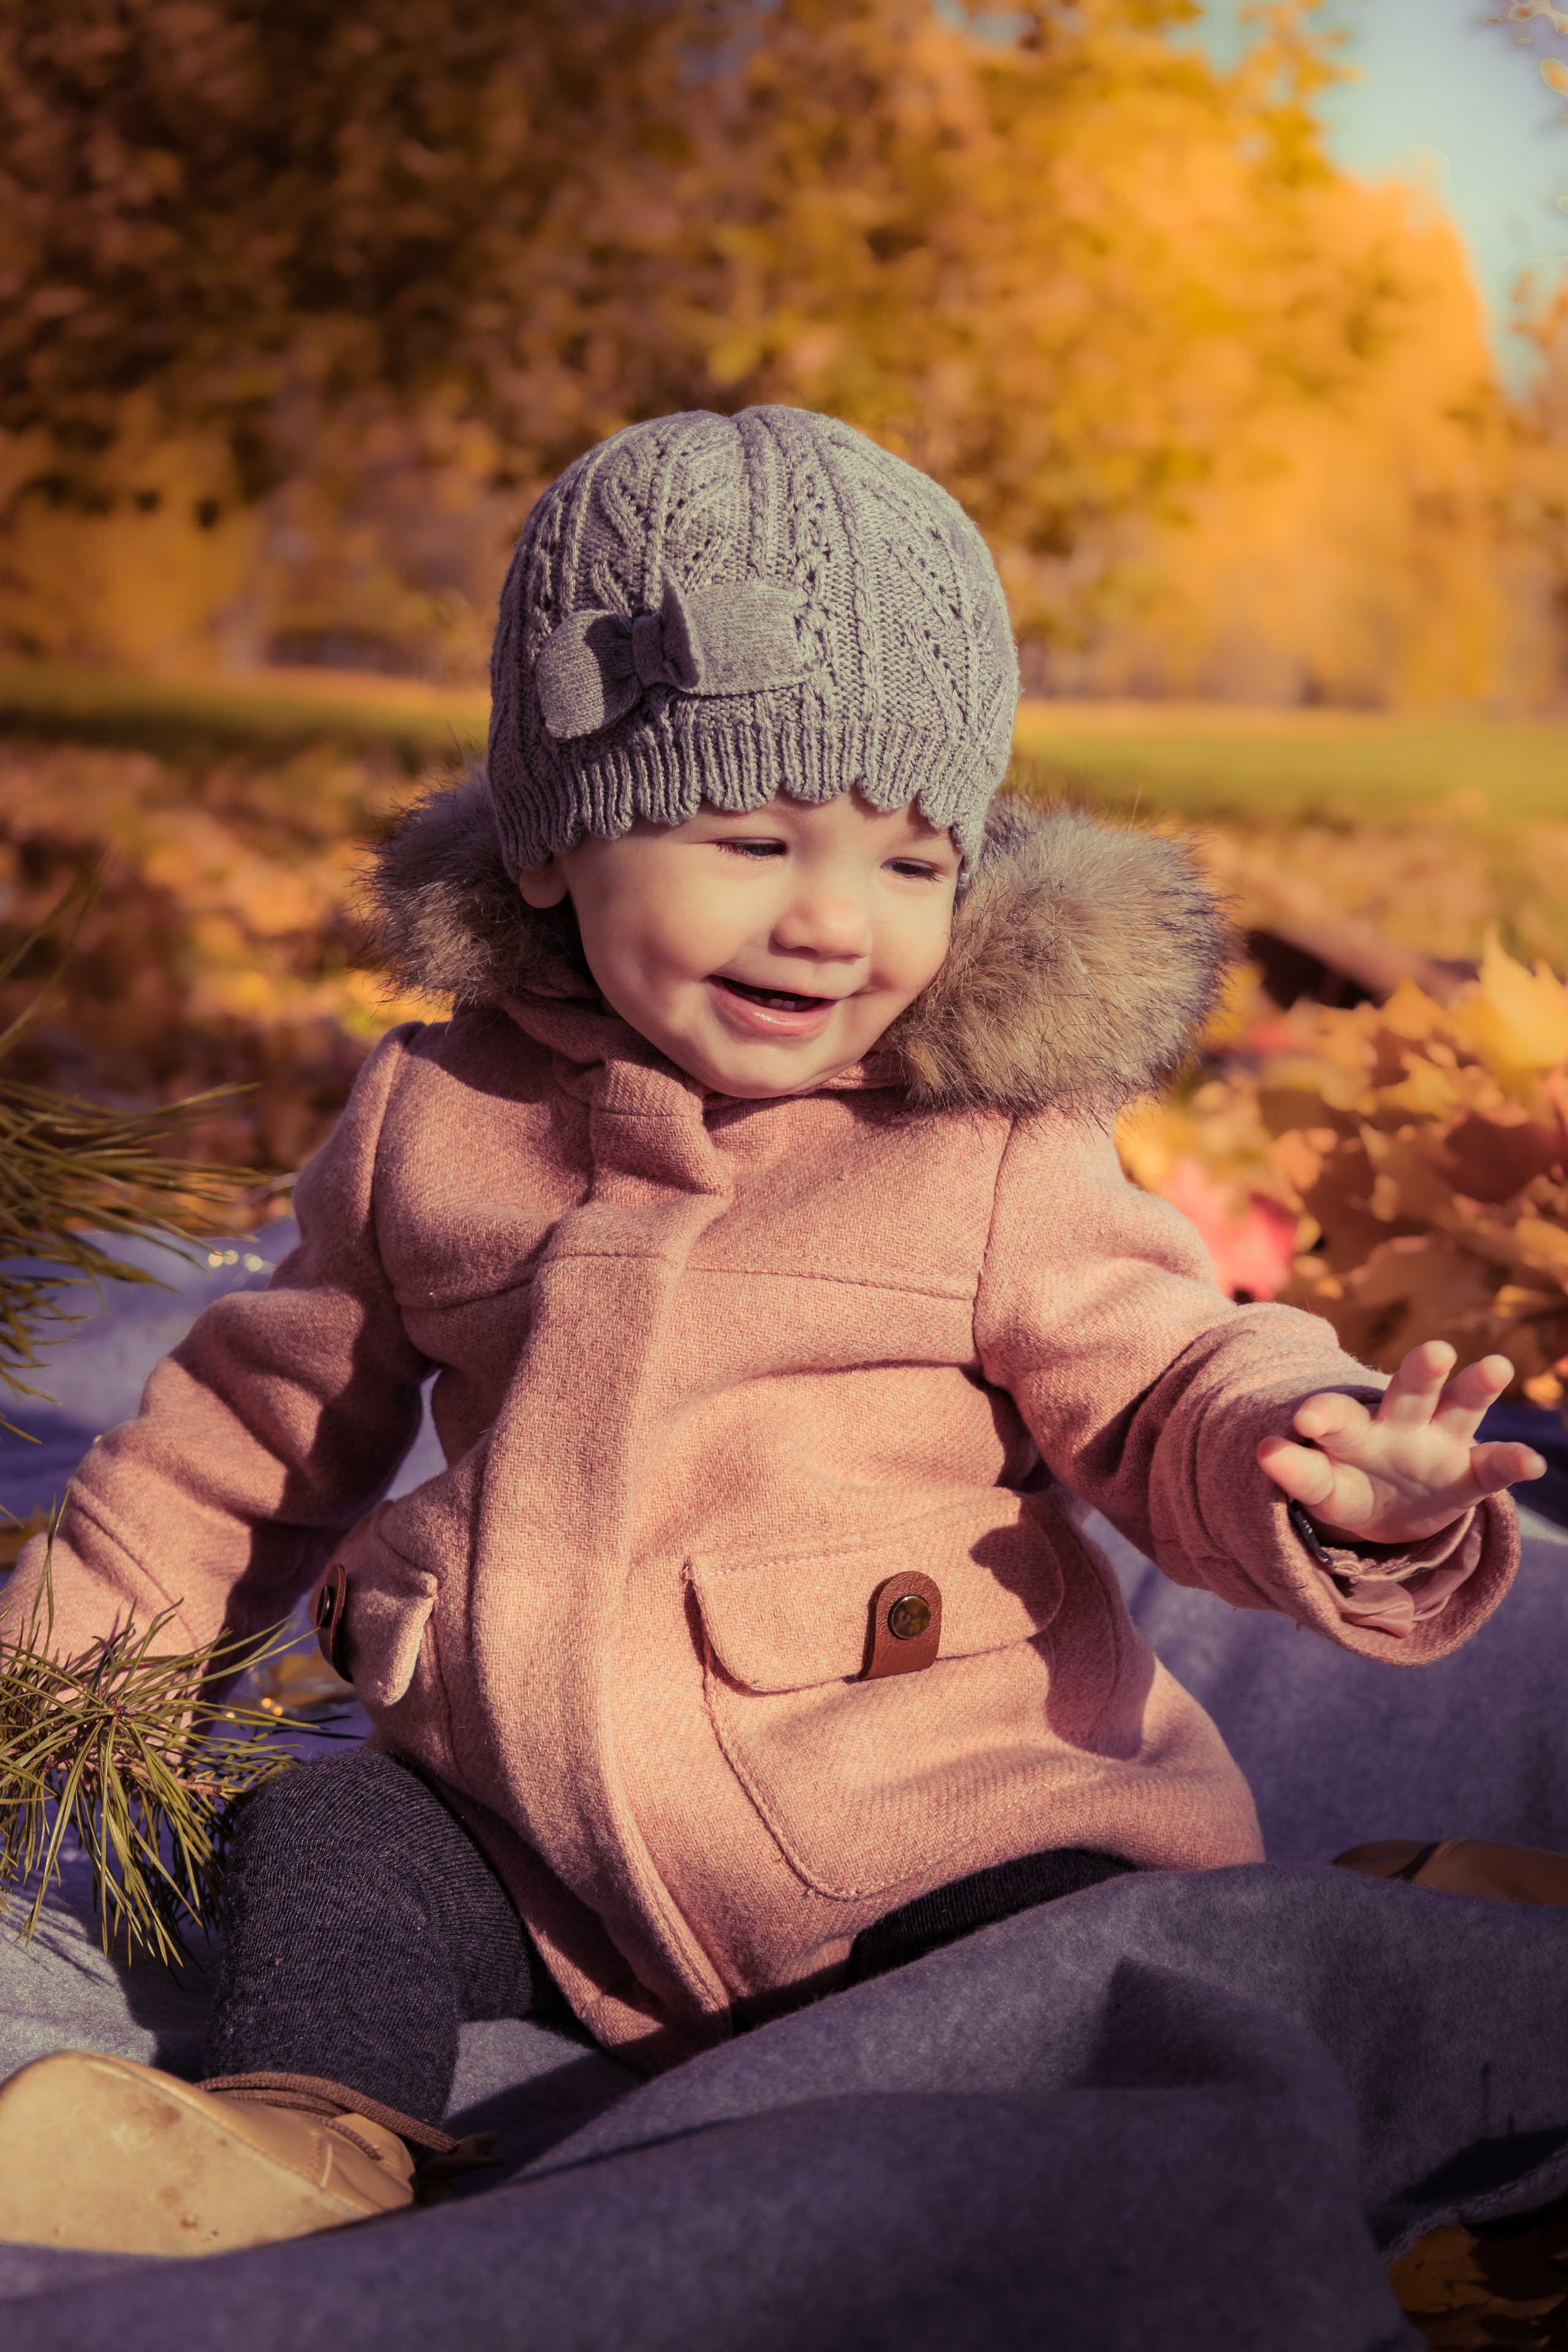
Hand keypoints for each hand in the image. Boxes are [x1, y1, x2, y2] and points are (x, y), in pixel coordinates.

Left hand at [1256, 1342, 1545, 1549]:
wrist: (1382, 1508)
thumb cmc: (1344, 1482)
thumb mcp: (1319, 1484)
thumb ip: (1298, 1470)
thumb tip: (1265, 1450)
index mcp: (1350, 1428)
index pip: (1337, 1417)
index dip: (1322, 1418)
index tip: (1303, 1419)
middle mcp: (1398, 1424)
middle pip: (1408, 1392)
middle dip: (1421, 1372)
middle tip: (1433, 1352)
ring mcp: (1437, 1443)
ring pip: (1459, 1407)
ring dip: (1477, 1386)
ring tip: (1498, 1367)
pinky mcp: (1469, 1473)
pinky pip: (1493, 1466)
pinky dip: (1513, 1462)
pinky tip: (1533, 1462)